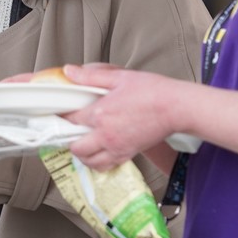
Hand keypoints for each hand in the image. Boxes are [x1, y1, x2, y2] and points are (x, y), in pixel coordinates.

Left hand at [59, 64, 186, 170]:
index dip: (62, 116)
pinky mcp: (128, 154)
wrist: (176, 107)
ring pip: (89, 160)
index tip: (61, 112)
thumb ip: (91, 76)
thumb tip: (69, 72)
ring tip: (82, 142)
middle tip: (70, 130)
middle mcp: (106, 134)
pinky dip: (97, 162)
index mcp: (101, 113)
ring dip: (82, 153)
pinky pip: (105, 166)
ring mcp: (117, 147)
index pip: (70, 119)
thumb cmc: (153, 91)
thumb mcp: (119, 77)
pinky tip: (99, 151)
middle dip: (69, 139)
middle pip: (76, 146)